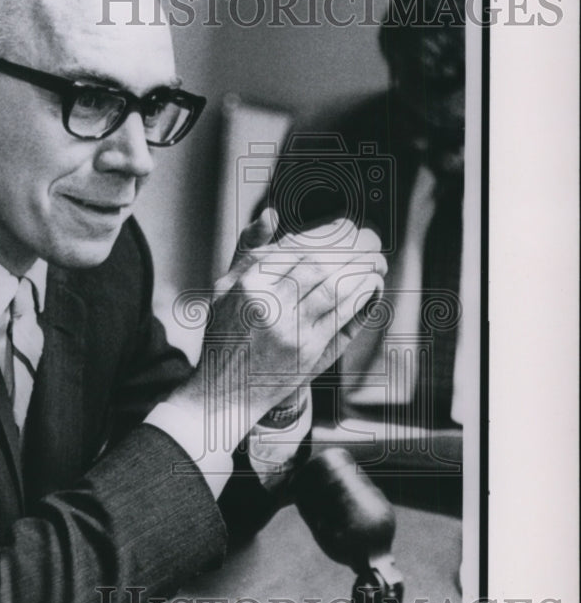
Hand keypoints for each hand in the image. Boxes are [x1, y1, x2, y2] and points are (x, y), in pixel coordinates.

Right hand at [173, 215, 385, 448]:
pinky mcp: (308, 349)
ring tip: (376, 258)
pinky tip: (371, 283)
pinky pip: (343, 313)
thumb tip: (272, 212)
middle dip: (351, 246)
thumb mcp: (225, 287)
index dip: (328, 231)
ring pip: (335, 285)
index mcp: (247, 281)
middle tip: (370, 238)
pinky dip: (362, 294)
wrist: (225, 390)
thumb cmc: (227, 332)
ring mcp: (289, 328)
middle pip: (320, 262)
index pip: (297, 246)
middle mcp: (267, 302)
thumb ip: (249, 248)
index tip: (346, 225)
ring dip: (363, 268)